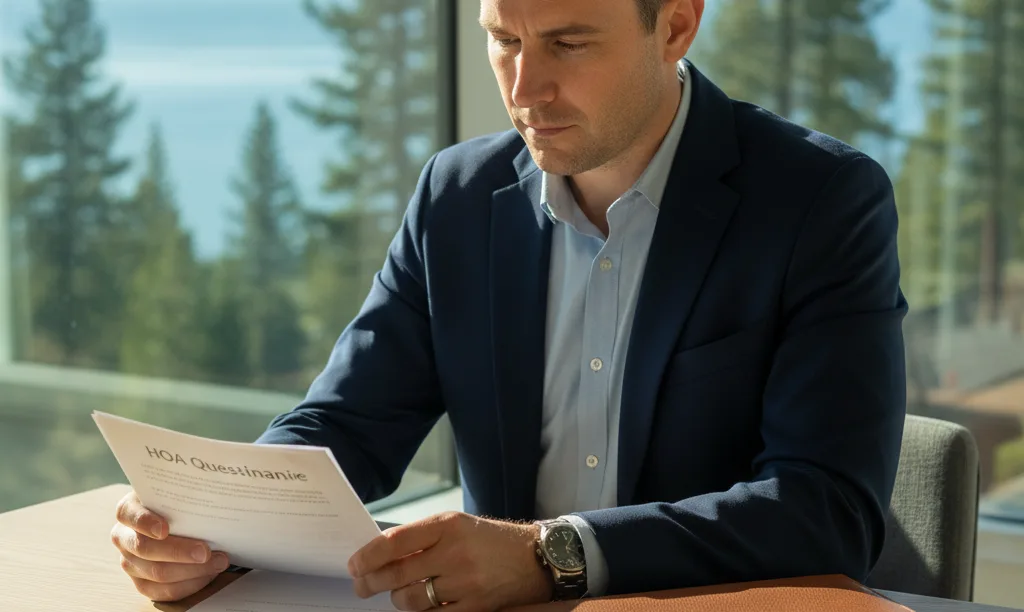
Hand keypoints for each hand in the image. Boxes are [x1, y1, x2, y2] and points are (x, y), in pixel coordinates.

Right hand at [110, 490, 230, 601]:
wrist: (179, 520)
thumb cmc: (178, 503)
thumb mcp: (176, 492)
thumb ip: (184, 492)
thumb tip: (207, 487)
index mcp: (128, 511)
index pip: (129, 515)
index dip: (145, 523)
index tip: (164, 529)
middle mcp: (124, 537)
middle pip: (145, 549)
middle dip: (178, 552)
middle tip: (206, 552)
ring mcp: (130, 562)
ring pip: (157, 573)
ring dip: (192, 570)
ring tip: (219, 562)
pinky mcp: (142, 583)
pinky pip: (164, 591)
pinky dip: (190, 584)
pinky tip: (208, 574)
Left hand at [348, 512, 553, 610]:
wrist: (533, 557)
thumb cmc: (488, 540)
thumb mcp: (456, 525)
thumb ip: (421, 537)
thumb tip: (379, 554)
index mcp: (447, 525)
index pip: (395, 541)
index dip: (368, 556)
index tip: (354, 564)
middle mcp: (455, 552)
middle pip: (398, 573)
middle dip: (372, 582)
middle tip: (361, 586)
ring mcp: (466, 582)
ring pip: (412, 599)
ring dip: (396, 600)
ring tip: (395, 595)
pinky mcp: (475, 607)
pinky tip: (418, 607)